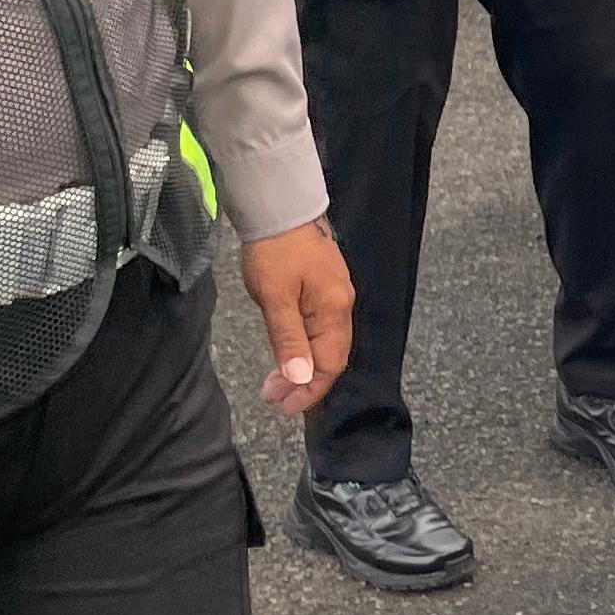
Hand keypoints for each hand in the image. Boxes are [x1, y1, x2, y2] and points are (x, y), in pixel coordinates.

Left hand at [238, 219, 353, 415]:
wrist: (279, 207)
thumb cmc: (275, 252)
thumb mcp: (275, 298)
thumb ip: (289, 339)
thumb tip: (301, 379)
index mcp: (334, 310)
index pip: (329, 363)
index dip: (309, 389)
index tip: (283, 407)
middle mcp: (341, 306)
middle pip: (331, 357)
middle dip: (305, 383)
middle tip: (272, 397)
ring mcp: (334, 296)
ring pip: (325, 345)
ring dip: (303, 368)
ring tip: (276, 383)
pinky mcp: (323, 289)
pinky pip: (320, 330)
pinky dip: (305, 349)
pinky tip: (288, 354)